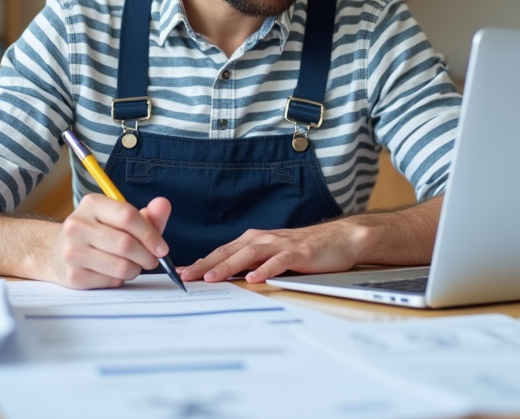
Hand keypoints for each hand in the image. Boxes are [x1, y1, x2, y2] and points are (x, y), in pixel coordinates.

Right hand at [47, 194, 171, 288]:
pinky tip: (114, 272)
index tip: (162, 248)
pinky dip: (120, 279)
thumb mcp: (119, 219)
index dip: (151, 234)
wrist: (57, 253)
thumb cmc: (98, 233)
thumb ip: (147, 215)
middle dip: (147, 256)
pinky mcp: (72, 276)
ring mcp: (72, 252)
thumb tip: (164, 204)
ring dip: (136, 269)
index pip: (128, 216)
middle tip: (152, 260)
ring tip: (134, 266)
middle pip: (126, 244)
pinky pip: (111, 281)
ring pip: (121, 266)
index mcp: (91, 204)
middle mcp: (77, 225)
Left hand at [181, 222, 368, 284]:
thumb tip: (224, 280)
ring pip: (250, 254)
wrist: (339, 239)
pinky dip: (265, 270)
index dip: (201, 263)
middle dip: (206, 264)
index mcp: (254, 241)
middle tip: (186, 277)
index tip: (181, 274)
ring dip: (229, 266)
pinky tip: (254, 279)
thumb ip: (251, 264)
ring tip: (212, 278)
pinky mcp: (299, 253)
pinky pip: (279, 261)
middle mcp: (263, 239)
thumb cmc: (304, 250)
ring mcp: (281, 245)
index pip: (222, 252)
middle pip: (230, 252)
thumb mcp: (272, 256)